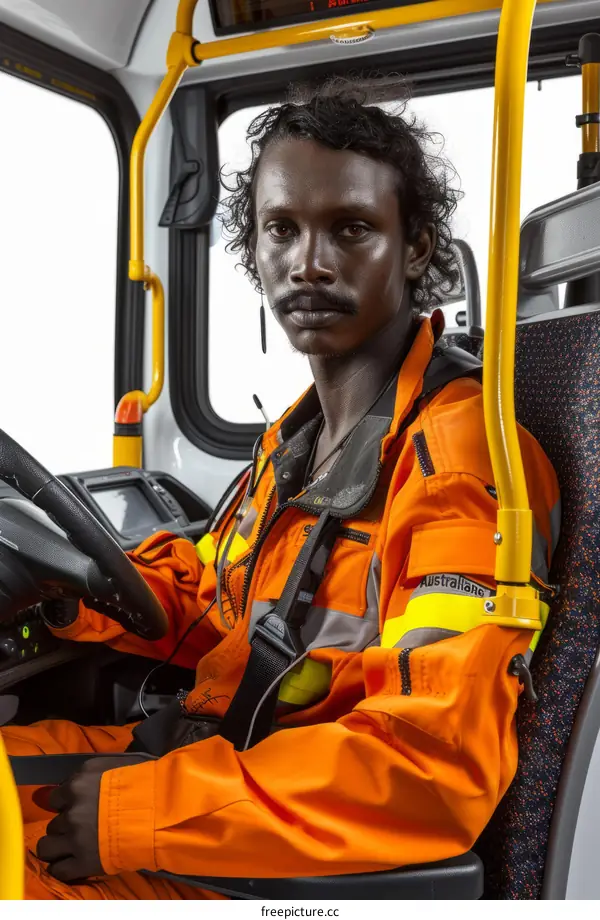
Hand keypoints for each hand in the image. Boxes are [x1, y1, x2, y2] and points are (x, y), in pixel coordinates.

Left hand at [36, 754, 150, 882]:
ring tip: (73, 846)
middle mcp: (71, 812)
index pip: (56, 798)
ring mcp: (75, 839)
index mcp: (77, 785)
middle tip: (84, 827)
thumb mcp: (114, 765)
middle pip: (54, 823)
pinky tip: (72, 863)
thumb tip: (77, 783)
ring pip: (47, 847)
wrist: (158, 812)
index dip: (66, 804)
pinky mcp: (83, 863)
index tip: (78, 807)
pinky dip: (63, 868)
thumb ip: (90, 774)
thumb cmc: (143, 784)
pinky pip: (58, 870)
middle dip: (66, 826)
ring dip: (59, 846)